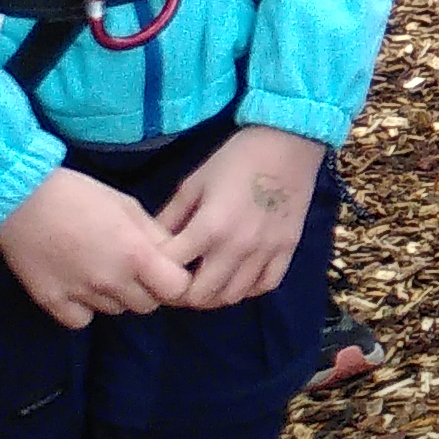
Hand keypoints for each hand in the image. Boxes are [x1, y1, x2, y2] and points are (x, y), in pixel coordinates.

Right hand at [0, 164, 194, 328]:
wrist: (23, 199)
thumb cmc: (81, 195)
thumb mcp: (128, 207)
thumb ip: (154, 235)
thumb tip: (173, 255)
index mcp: (136, 254)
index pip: (177, 289)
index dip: (176, 281)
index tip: (167, 270)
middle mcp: (111, 280)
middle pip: (148, 305)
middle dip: (148, 289)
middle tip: (133, 268)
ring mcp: (81, 295)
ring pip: (116, 311)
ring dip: (116, 296)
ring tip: (100, 269)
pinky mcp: (52, 303)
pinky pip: (81, 321)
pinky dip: (84, 309)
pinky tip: (78, 287)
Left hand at [154, 125, 326, 307]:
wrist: (289, 141)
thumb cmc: (236, 158)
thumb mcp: (194, 182)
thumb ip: (170, 216)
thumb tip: (150, 243)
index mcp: (209, 227)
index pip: (171, 271)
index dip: (156, 272)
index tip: (155, 266)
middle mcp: (237, 247)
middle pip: (200, 296)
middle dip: (182, 292)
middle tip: (179, 279)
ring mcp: (266, 251)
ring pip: (232, 296)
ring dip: (214, 294)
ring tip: (206, 279)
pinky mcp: (287, 249)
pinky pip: (265, 285)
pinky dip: (248, 287)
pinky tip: (238, 274)